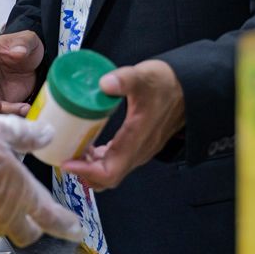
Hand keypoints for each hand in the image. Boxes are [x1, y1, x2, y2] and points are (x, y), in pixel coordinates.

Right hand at [0, 31, 43, 114]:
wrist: (36, 61)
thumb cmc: (24, 46)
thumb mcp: (27, 39)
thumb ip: (23, 43)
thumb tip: (19, 52)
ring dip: (2, 110)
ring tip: (22, 108)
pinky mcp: (4, 101)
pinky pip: (3, 112)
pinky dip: (12, 114)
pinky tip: (26, 110)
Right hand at [0, 116, 81, 244]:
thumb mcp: (0, 130)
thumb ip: (27, 134)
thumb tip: (49, 135)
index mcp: (22, 193)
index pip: (51, 217)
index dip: (67, 225)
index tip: (77, 231)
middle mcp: (6, 214)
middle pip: (29, 233)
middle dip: (35, 227)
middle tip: (33, 215)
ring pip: (2, 228)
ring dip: (5, 217)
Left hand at [62, 59, 185, 190]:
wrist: (190, 88)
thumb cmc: (166, 83)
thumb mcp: (144, 77)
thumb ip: (124, 79)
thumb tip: (104, 83)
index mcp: (137, 140)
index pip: (110, 172)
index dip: (86, 172)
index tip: (66, 162)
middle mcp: (139, 151)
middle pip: (109, 177)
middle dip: (84, 172)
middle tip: (64, 156)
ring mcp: (141, 150)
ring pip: (113, 170)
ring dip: (91, 167)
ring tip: (72, 151)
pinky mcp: (141, 145)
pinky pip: (118, 160)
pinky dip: (100, 159)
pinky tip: (89, 146)